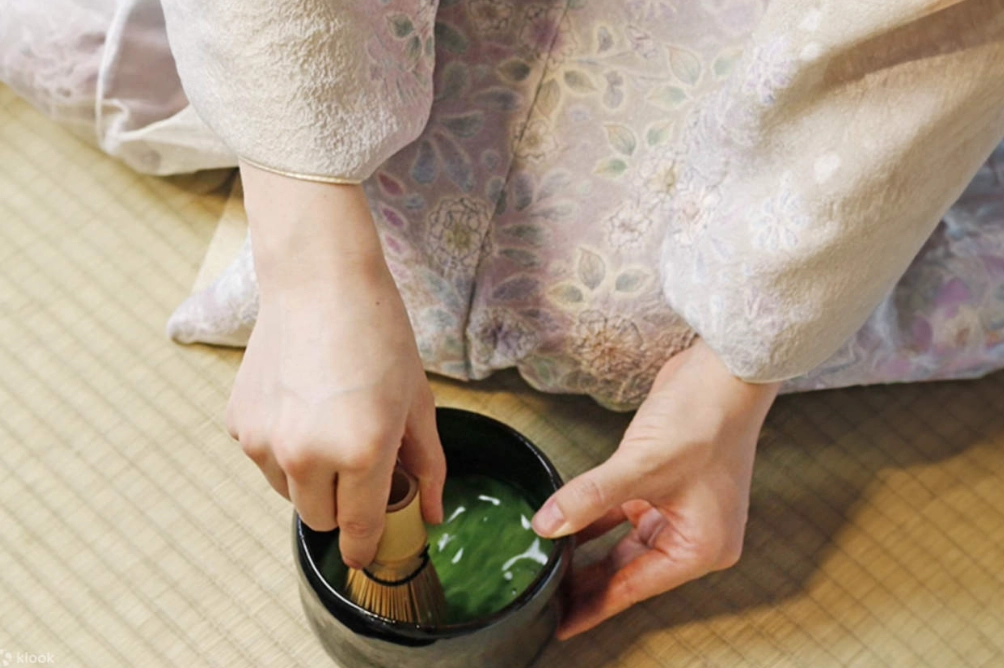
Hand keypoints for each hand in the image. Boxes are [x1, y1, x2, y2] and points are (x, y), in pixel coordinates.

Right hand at [226, 163, 445, 568]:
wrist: (319, 281)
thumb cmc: (377, 333)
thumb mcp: (416, 400)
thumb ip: (428, 464)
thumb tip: (433, 514)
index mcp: (360, 452)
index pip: (358, 531)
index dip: (367, 545)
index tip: (370, 548)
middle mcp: (306, 455)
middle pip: (319, 520)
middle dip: (342, 504)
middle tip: (361, 464)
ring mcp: (264, 441)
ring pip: (288, 494)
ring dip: (310, 478)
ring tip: (330, 425)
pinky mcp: (238, 424)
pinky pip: (264, 460)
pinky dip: (283, 449)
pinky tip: (303, 405)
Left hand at [532, 339, 779, 637]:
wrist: (723, 370)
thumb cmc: (704, 419)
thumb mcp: (642, 465)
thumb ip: (590, 498)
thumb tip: (548, 525)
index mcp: (700, 547)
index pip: (635, 587)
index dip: (595, 605)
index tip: (561, 625)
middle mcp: (693, 534)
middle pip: (630, 570)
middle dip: (588, 581)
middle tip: (546, 595)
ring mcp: (679, 509)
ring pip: (624, 543)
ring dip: (588, 551)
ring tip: (550, 567)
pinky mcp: (664, 483)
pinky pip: (623, 513)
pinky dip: (595, 519)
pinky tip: (565, 524)